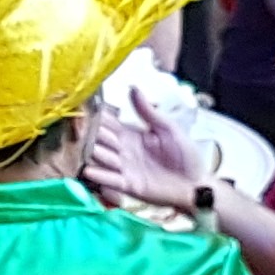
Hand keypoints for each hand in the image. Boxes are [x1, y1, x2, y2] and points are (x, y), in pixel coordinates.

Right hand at [82, 94, 204, 209]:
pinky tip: (89, 171)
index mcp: (131, 135)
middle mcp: (123, 151)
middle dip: (91, 136)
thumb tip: (133, 88)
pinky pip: (111, 180)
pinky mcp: (128, 186)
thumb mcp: (167, 128)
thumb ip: (148, 112)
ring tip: (86, 149)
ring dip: (95, 155)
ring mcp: (124, 169)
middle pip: (101, 141)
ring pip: (103, 160)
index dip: (96, 118)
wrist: (195, 183)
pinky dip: (100, 176)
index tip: (83, 110)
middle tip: (78, 130)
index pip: (108, 124)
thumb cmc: (184, 154)